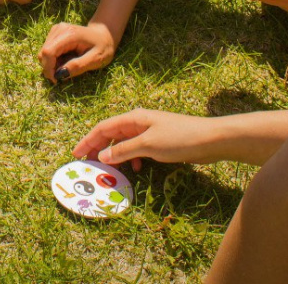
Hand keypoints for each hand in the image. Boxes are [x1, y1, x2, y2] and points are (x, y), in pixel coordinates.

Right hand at [38, 22, 116, 82]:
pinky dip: (53, 59)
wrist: (104, 35)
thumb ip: (78, 66)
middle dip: (50, 67)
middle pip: (44, 52)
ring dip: (52, 64)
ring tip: (68, 66)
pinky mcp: (55, 32)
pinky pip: (47, 50)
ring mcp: (56, 29)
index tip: (56, 80)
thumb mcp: (96, 60)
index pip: (48, 52)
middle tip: (63, 76)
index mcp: (70, 34)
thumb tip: (59, 74)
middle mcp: (60, 29)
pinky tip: (65, 60)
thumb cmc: (103, 48)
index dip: (48, 68)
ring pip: (44, 52)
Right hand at [73, 109, 227, 171]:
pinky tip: (136, 168)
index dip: (88, 140)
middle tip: (86, 163)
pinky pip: (138, 149)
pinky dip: (132, 158)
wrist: (211, 139)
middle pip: (112, 134)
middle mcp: (139, 122)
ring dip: (115, 154)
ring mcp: (149, 132)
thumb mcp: (148, 145)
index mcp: (133, 118)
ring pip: (124, 142)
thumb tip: (102, 155)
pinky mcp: (159, 142)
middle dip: (98, 147)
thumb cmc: (179, 138)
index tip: (76, 154)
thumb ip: (124, 150)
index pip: (103, 128)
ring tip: (108, 169)